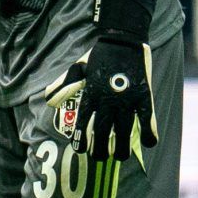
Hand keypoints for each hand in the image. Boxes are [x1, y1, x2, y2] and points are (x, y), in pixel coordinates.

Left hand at [42, 34, 158, 162]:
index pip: (84, 124)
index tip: (81, 151)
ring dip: (123, 147)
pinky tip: (148, 142)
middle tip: (102, 158)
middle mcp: (108, 100)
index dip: (82, 140)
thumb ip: (65, 86)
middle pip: (104, 132)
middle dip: (101, 149)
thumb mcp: (77, 69)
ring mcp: (127, 99)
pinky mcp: (144, 95)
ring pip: (125, 131)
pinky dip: (149, 132)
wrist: (122, 39)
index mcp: (91, 95)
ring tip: (120, 156)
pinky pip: (147, 118)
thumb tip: (49, 100)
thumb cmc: (98, 56)